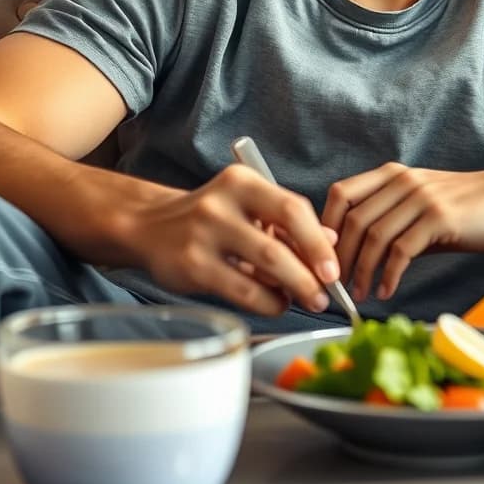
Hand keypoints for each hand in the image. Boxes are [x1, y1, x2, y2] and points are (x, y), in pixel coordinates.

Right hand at [122, 166, 340, 316]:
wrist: (149, 226)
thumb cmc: (212, 217)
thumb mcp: (249, 206)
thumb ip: (287, 221)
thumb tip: (332, 242)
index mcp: (242, 181)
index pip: (292, 208)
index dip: (318, 241)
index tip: (334, 268)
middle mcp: (221, 203)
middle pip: (279, 241)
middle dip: (310, 273)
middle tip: (326, 293)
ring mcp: (203, 235)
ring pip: (263, 268)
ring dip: (293, 289)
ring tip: (306, 299)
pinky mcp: (191, 266)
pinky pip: (241, 290)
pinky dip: (267, 302)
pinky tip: (276, 303)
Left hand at [321, 163, 483, 301]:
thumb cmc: (466, 206)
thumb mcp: (421, 203)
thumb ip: (391, 219)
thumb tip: (356, 253)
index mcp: (392, 174)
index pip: (341, 194)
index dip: (326, 225)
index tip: (324, 255)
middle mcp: (402, 181)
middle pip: (353, 220)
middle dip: (340, 257)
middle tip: (338, 285)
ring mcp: (421, 198)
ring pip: (374, 237)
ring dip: (362, 271)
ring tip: (360, 294)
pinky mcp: (439, 219)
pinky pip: (401, 252)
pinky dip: (388, 276)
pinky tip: (387, 291)